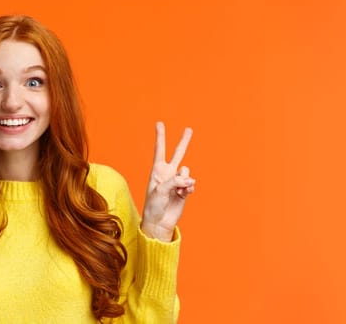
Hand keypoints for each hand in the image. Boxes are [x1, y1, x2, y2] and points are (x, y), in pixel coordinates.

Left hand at [142, 122, 195, 241]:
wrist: (159, 221)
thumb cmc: (153, 205)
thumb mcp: (160, 190)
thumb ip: (174, 181)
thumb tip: (189, 179)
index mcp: (158, 170)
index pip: (160, 150)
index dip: (160, 136)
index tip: (160, 123)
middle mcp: (168, 173)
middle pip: (178, 153)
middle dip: (183, 141)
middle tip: (189, 129)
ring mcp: (177, 181)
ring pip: (187, 171)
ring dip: (185, 180)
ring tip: (179, 190)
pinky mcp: (185, 190)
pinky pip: (191, 184)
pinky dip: (189, 188)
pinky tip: (183, 195)